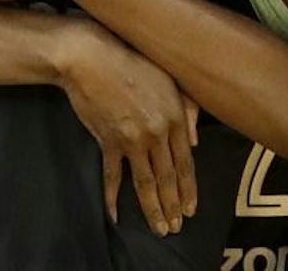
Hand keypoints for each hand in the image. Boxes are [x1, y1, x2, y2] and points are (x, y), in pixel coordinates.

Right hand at [56, 22, 198, 235]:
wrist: (93, 58)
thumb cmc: (135, 63)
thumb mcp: (170, 80)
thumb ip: (186, 111)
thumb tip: (194, 145)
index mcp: (175, 117)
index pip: (186, 162)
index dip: (189, 188)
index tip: (190, 208)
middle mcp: (157, 132)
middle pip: (168, 177)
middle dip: (173, 205)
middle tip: (176, 228)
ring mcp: (132, 139)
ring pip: (145, 182)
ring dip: (152, 208)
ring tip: (159, 228)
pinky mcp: (108, 141)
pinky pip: (112, 177)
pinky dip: (113, 199)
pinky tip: (116, 217)